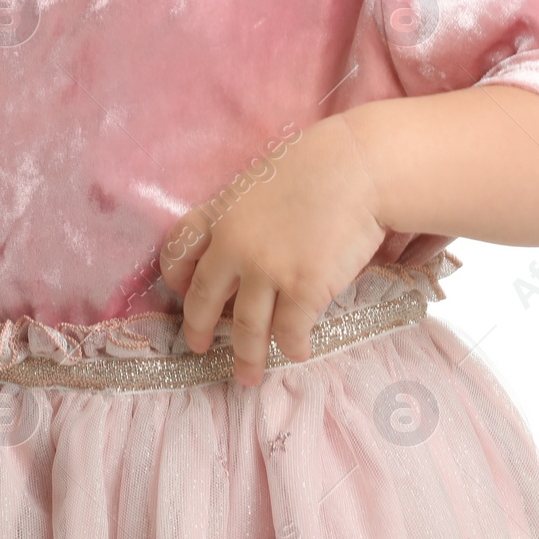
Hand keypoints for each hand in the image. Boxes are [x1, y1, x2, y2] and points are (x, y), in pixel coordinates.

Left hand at [157, 113, 386, 387]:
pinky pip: (289, 332)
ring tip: (248, 375)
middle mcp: (235, 245)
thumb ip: (244, 213)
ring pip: (245, 328)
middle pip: (204, 299)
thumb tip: (241, 241)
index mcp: (222, 213)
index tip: (185, 292)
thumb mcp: (263, 179)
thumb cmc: (319, 164)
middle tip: (200, 348)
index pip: (179, 249)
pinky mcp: (302, 289)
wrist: (360, 167)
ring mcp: (267, 270)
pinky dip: (292, 347)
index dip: (178, 276)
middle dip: (199, 329)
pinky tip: (297, 352)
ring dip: (247, 356)